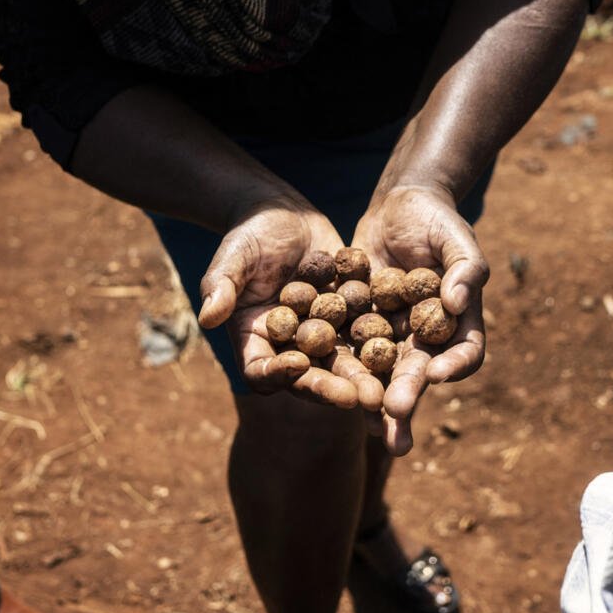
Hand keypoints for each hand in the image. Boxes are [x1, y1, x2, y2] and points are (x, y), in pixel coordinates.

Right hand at [199, 198, 384, 408]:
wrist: (283, 214)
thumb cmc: (248, 234)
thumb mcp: (233, 257)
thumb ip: (220, 287)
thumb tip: (206, 318)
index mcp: (255, 339)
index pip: (261, 370)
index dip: (278, 373)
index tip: (298, 365)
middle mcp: (289, 346)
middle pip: (307, 376)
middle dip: (332, 387)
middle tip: (359, 398)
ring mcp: (321, 335)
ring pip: (342, 364)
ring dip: (363, 378)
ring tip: (386, 390)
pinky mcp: (349, 319)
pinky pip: (366, 337)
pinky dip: (383, 348)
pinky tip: (405, 354)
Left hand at [352, 185, 489, 454]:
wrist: (398, 208)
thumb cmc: (437, 221)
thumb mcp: (457, 238)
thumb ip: (465, 268)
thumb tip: (458, 302)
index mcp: (459, 321)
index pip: (465, 350)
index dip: (455, 365)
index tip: (437, 374)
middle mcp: (426, 337)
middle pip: (421, 372)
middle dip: (408, 395)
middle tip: (394, 416)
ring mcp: (392, 335)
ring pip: (384, 373)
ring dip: (375, 401)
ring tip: (367, 427)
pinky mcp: (359, 326)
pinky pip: (349, 350)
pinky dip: (339, 369)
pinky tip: (324, 387)